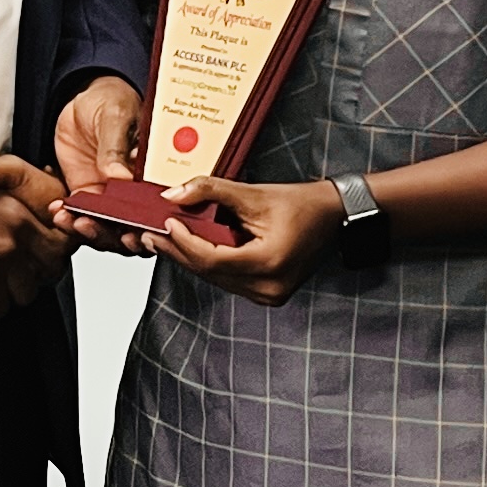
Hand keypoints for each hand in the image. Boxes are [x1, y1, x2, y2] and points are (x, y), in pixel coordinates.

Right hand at [0, 150, 70, 325]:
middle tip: (6, 274)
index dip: (50, 257)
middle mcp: (4, 248)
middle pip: (31, 288)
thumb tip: (27, 198)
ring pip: (3, 307)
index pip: (58, 253)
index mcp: (17, 217)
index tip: (40, 257)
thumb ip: (9, 186)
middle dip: (20, 283)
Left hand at [50, 77, 155, 252]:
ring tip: (71, 221)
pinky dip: (69, 220)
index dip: (148, 227)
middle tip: (91, 226)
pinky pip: (80, 216)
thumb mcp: (115, 115)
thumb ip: (115, 147)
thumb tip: (119, 175)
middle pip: (132, 227)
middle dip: (113, 235)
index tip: (130, 231)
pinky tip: (58, 212)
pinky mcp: (86, 194)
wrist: (82, 97)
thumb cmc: (110, 99)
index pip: (158, 210)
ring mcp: (110, 196)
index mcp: (154, 174)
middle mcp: (135, 191)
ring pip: (106, 228)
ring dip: (89, 231)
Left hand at [145, 176, 339, 305]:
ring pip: (216, 278)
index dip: (184, 242)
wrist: (334, 215)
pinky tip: (192, 248)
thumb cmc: (302, 205)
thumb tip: (173, 195)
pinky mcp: (266, 292)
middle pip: (210, 272)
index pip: (212, 260)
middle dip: (179, 251)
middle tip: (153, 235)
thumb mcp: (253, 194)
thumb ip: (210, 191)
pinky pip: (228, 279)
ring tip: (166, 239)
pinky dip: (209, 263)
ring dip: (191, 258)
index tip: (165, 223)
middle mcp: (268, 287)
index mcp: (269, 264)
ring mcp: (268, 294)